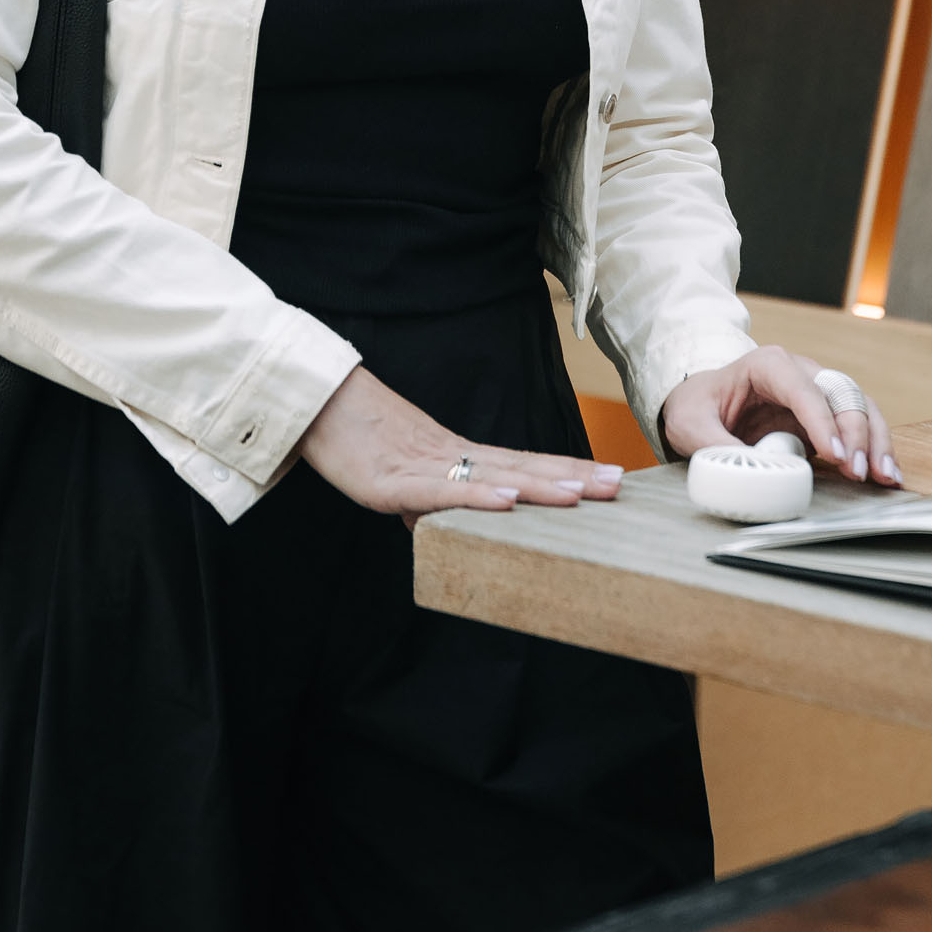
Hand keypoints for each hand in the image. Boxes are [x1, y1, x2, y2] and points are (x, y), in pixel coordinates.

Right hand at [298, 365, 624, 526]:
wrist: (314, 404)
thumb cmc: (357, 438)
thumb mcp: (402, 480)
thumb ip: (428, 501)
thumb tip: (442, 527)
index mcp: (457, 457)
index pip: (523, 464)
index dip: (566, 470)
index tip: (609, 477)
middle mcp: (451, 457)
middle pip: (521, 467)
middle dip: (571, 477)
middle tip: (617, 485)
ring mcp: (424, 467)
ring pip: (492, 477)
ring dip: (538, 484)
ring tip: (580, 493)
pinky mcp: (393, 482)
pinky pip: (442, 492)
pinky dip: (477, 496)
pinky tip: (507, 500)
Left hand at [661, 347, 901, 485]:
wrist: (700, 405)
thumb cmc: (696, 407)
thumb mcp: (690, 424)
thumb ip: (714, 446)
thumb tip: (752, 474)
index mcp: (767, 365)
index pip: (802, 389)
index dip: (821, 420)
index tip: (834, 455)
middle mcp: (800, 373)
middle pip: (840, 393)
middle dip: (856, 432)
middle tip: (858, 471)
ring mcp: (816, 394)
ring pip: (860, 407)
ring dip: (876, 441)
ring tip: (884, 477)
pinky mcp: (824, 418)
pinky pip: (859, 428)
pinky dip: (875, 449)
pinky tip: (886, 475)